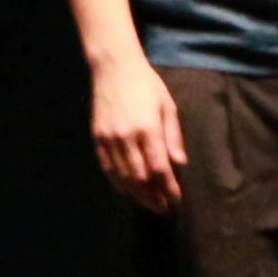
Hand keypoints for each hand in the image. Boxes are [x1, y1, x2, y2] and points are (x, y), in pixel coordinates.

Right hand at [90, 52, 187, 212]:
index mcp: (148, 128)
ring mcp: (109, 138)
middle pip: (140, 178)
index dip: (168, 188)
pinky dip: (117, 182)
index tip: (176, 199)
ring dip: (136, 194)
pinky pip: (107, 167)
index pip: (159, 168)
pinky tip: (127, 191)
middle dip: (153, 196)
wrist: (114, 67)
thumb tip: (179, 164)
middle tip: (163, 208)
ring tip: (148, 204)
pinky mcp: (97, 137)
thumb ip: (173, 136)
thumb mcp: (167, 106)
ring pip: (123, 176)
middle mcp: (127, 137)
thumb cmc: (146, 84)